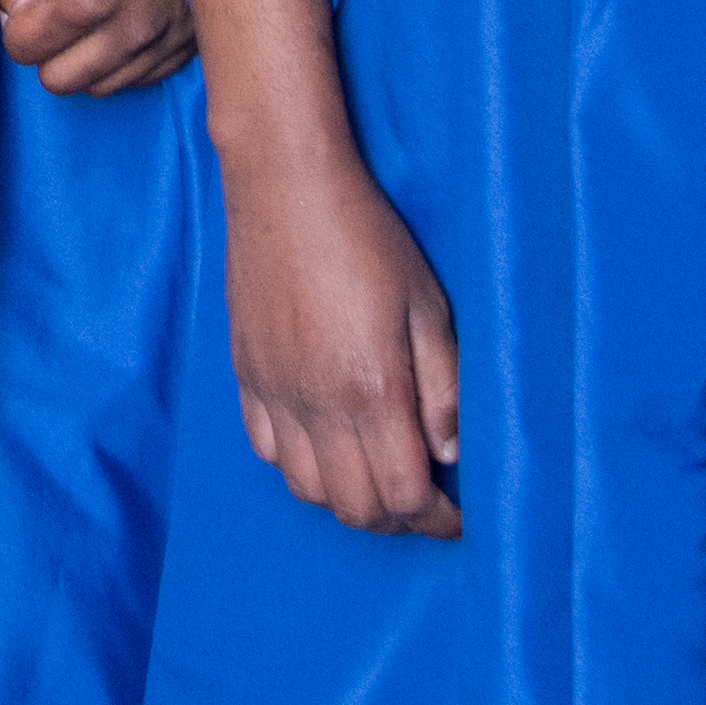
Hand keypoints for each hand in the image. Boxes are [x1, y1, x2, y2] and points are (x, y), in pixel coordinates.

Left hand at [0, 0, 199, 94]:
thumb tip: (11, 15)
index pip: (23, 51)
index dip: (18, 23)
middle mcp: (133, 29)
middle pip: (62, 80)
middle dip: (49, 47)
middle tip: (58, 2)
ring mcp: (170, 35)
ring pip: (105, 84)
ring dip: (89, 55)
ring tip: (95, 2)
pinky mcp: (196, 35)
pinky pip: (147, 74)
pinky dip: (128, 55)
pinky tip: (125, 12)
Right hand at [194, 0, 460, 537]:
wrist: (285, 185)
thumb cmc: (370, 238)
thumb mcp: (431, 309)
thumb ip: (445, 390)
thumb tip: (454, 456)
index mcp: (372, 390)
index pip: (405, 496)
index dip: (439, 519)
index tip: (460, 513)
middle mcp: (316, 403)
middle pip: (354, 507)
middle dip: (397, 519)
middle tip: (425, 499)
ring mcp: (273, 391)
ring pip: (305, 489)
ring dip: (347, 498)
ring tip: (377, 475)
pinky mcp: (245, 373)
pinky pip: (267, 449)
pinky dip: (300, 465)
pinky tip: (327, 442)